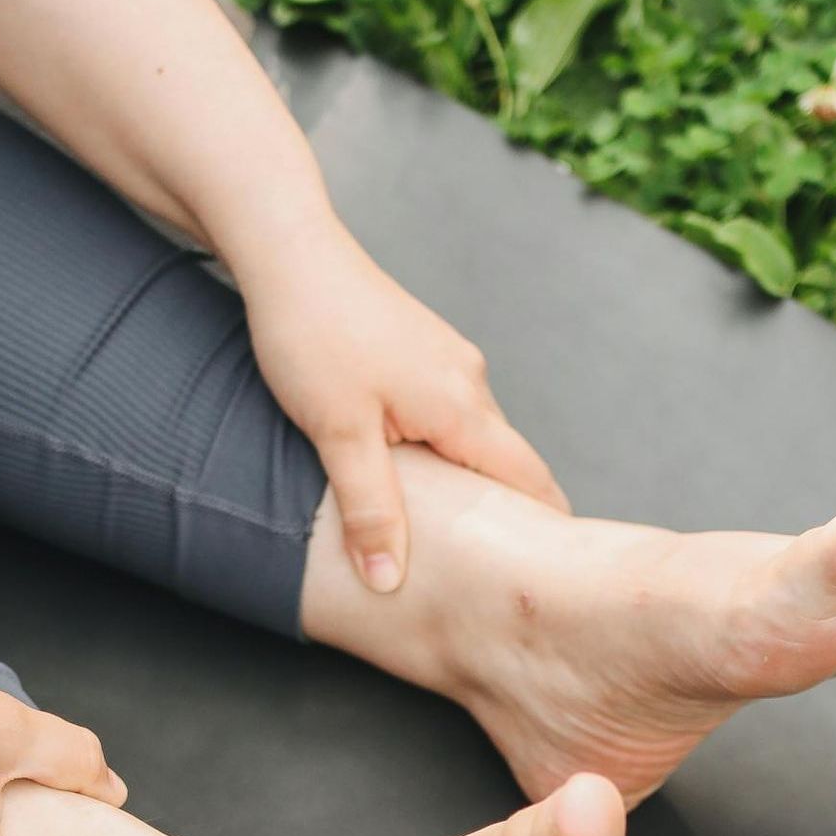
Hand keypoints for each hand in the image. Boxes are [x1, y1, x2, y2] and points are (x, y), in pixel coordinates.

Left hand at [236, 214, 567, 591]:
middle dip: (501, 513)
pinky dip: (440, 450)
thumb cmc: (312, 335)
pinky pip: (447, 414)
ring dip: (464, 480)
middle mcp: (469, 381)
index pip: (528, 478)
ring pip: (471, 438)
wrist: (289, 254)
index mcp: (461, 407)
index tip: (546, 570)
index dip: (542, 526)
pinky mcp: (423, 351)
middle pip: (502, 462)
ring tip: (445, 531)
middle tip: (491, 569)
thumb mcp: (338, 435)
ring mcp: (447, 362)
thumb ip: (370, 510)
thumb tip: (389, 580)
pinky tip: (408, 471)